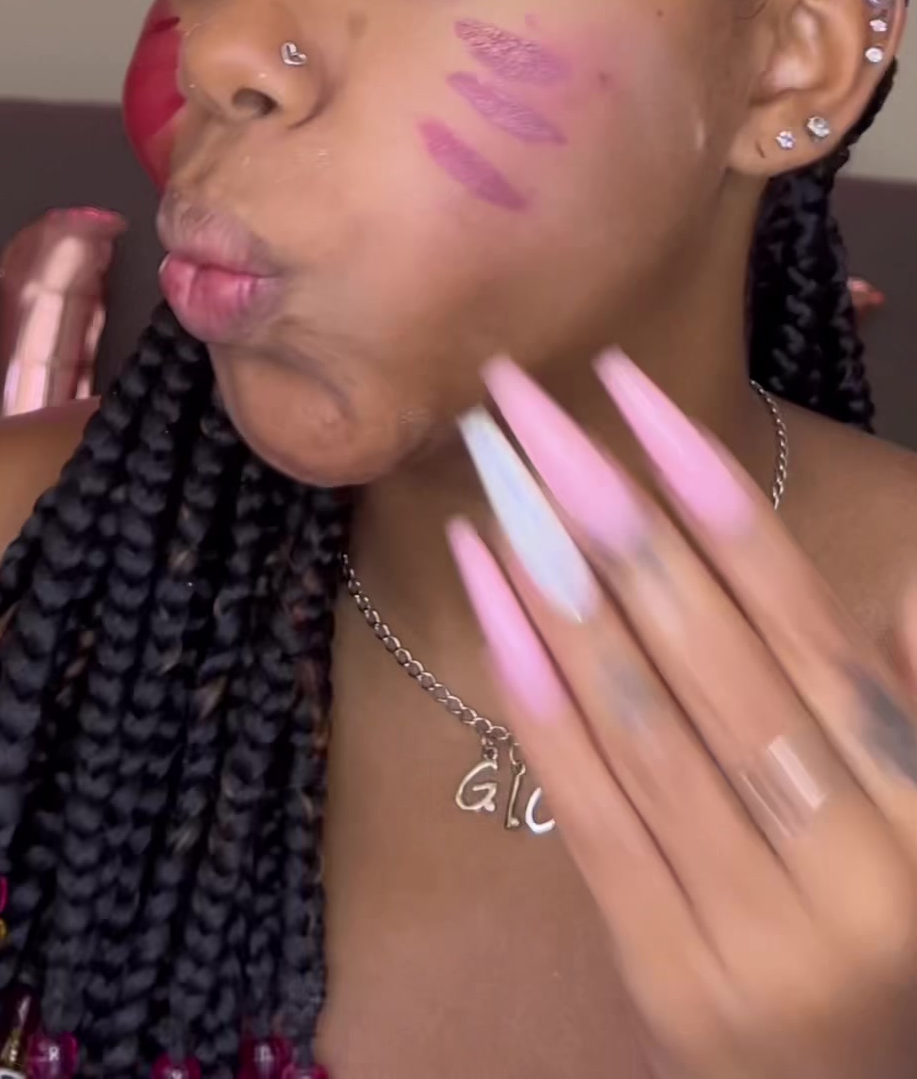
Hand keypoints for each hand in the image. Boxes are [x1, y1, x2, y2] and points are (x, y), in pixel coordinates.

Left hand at [449, 352, 916, 1078]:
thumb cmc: (897, 927)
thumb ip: (913, 699)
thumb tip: (903, 584)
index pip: (801, 614)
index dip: (711, 490)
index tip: (628, 387)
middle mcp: (849, 858)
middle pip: (704, 645)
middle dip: (603, 504)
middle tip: (521, 401)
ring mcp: (754, 927)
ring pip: (639, 717)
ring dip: (551, 579)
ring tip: (492, 472)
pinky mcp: (670, 975)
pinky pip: (593, 810)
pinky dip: (536, 695)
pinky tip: (487, 594)